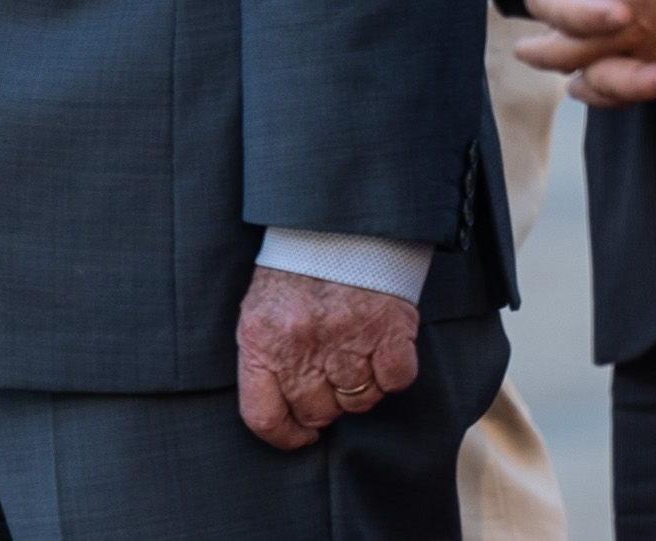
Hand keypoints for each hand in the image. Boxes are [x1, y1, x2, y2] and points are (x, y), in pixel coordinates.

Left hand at [236, 267, 421, 450]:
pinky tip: (383, 345)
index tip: (301, 433)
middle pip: (317, 413)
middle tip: (331, 370)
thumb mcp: (260, 311)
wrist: (336, 220)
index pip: (263, 416)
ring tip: (355, 348)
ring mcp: (344, 338)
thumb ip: (266, 359)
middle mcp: (299, 343)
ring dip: (361, 384)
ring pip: (358, 402)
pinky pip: (395, 382)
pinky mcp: (388, 331)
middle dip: (326, 402)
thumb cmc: (296, 271)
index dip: (285, 435)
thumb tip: (282, 415)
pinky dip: (393, 371)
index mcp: (260, 339)